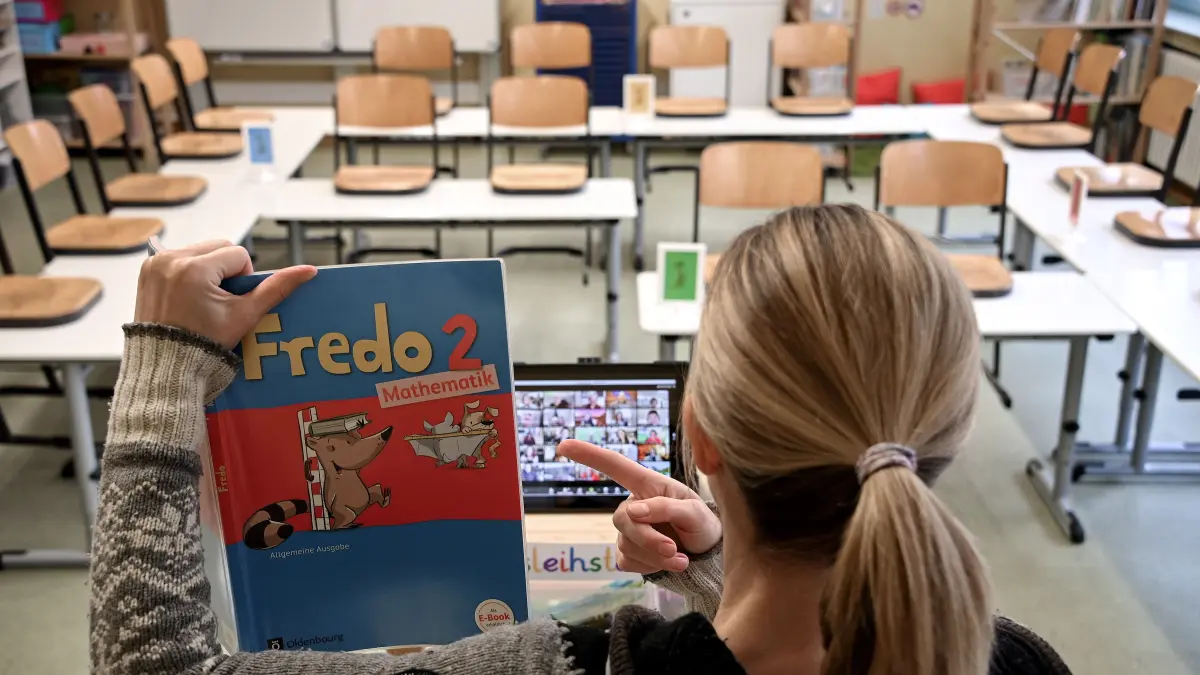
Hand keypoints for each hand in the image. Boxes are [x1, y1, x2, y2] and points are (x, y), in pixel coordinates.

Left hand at [134, 239, 316, 348]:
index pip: (238, 255)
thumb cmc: (205, 343)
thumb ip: (276, 289)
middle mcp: (171, 259)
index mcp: (195, 269)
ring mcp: (155, 263)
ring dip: (209, 268)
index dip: (243, 278)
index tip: (231, 302)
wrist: (166, 364)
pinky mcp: (147, 269)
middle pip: (218, 247)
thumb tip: (309, 270)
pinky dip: (189, 271)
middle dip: (226, 270)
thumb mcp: (245, 315)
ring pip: (200, 250)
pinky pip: (179, 258)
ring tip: (203, 300)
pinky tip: (188, 296)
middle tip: (219, 301)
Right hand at [557, 439, 720, 574]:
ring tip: (681, 558)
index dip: (588, 454)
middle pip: (622, 519)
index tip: (562, 445)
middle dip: (648, 539)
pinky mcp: (629, 554)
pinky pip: (627, 563)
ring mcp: (629, 530)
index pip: (615, 466)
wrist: (708, 555)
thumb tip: (633, 511)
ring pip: (626, 545)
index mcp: (649, 485)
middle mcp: (634, 505)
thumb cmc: (703, 524)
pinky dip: (650, 567)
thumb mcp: (695, 513)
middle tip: (675, 551)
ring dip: (656, 556)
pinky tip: (667, 564)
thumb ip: (666, 508)